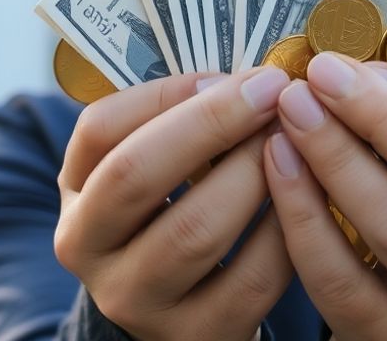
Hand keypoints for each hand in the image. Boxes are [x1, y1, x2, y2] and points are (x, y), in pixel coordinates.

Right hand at [55, 67, 294, 340]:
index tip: (232, 72)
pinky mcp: (195, 335)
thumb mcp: (157, 167)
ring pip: (195, 229)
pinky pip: (250, 277)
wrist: (190, 308)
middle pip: (137, 175)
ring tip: (295, 139)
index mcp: (76, 191)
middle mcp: (88, 249)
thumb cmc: (182, 210)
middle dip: (212, 123)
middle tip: (273, 91)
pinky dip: (286, 228)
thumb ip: (183, 120)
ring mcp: (136, 300)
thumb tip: (252, 77)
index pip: (100, 129)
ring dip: (254, 173)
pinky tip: (310, 195)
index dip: (168, 93)